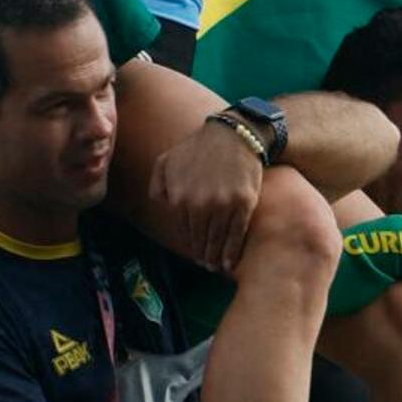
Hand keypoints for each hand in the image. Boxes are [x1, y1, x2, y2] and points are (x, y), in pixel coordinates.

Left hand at [148, 119, 267, 272]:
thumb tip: (162, 204)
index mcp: (180, 197)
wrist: (233, 134)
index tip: (195, 253)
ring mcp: (223, 205)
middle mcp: (200, 204)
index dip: (190, 244)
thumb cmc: (198, 147)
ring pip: (218, 240)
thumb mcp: (166, 160)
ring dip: (216, 258)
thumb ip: (157, 184)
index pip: (184, 230)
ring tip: (216, 267)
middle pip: (200, 239)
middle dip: (203, 254)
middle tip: (206, 265)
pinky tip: (230, 263)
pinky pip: (236, 234)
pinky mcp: (244, 204)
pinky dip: (232, 252)